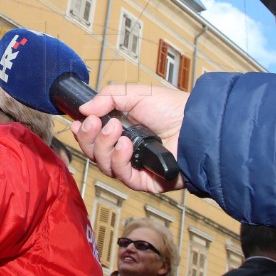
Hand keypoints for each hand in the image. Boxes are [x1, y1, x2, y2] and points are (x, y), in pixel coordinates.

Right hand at [70, 84, 187, 192]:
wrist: (196, 126)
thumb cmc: (172, 109)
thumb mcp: (136, 94)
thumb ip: (108, 97)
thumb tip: (82, 109)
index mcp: (121, 130)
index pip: (93, 137)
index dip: (83, 132)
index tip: (79, 122)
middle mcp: (125, 150)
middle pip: (93, 152)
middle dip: (89, 137)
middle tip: (95, 123)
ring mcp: (134, 166)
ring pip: (104, 164)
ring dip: (105, 146)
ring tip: (117, 130)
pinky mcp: (144, 181)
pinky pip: (121, 176)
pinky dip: (119, 159)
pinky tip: (126, 145)